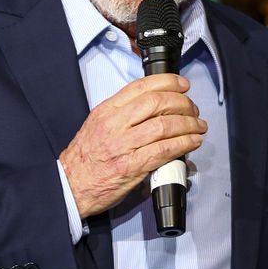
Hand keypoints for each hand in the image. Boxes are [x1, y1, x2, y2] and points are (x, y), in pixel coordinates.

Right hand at [59, 73, 206, 218]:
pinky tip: (193, 142)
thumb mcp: (98, 125)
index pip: (141, 87)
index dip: (168, 82)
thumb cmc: (84, 159)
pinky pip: (164, 150)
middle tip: (193, 109)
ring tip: (198, 126)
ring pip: (165, 125)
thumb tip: (155, 111)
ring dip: (189, 124)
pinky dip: (184, 144)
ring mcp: (123, 145)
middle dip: (183, 103)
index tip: (183, 85)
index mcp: (107, 111)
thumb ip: (124, 114)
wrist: (69, 186)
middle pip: (157, 102)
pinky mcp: (132, 166)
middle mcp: (115, 124)